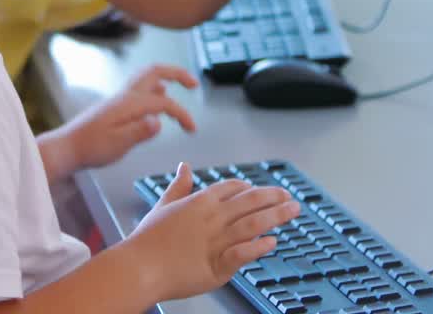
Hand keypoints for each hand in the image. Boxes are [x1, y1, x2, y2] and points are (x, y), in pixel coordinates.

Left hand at [62, 65, 198, 170]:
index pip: (164, 102)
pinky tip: (156, 99)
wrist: (68, 147)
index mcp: (129, 103)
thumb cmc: (91, 147)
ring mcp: (119, 98)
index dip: (182, 113)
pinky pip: (139, 87)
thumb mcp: (117, 144)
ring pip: (146, 77)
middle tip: (193, 83)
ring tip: (180, 86)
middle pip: (154, 71)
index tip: (191, 130)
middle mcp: (125, 95)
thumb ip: (139, 132)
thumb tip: (159, 121)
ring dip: (166, 77)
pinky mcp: (114, 105)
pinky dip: (153, 87)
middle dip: (177, 73)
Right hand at [126, 163, 300, 301]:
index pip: (232, 188)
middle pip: (250, 202)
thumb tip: (184, 166)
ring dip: (277, 216)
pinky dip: (259, 247)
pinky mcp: (216, 265)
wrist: (139, 266)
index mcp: (199, 201)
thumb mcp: (163, 205)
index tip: (261, 191)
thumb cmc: (148, 240)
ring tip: (293, 211)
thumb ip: (178, 186)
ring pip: (253, 224)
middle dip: (274, 198)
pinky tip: (273, 242)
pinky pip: (243, 253)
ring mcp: (215, 241)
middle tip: (290, 198)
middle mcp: (211, 217)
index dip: (250, 188)